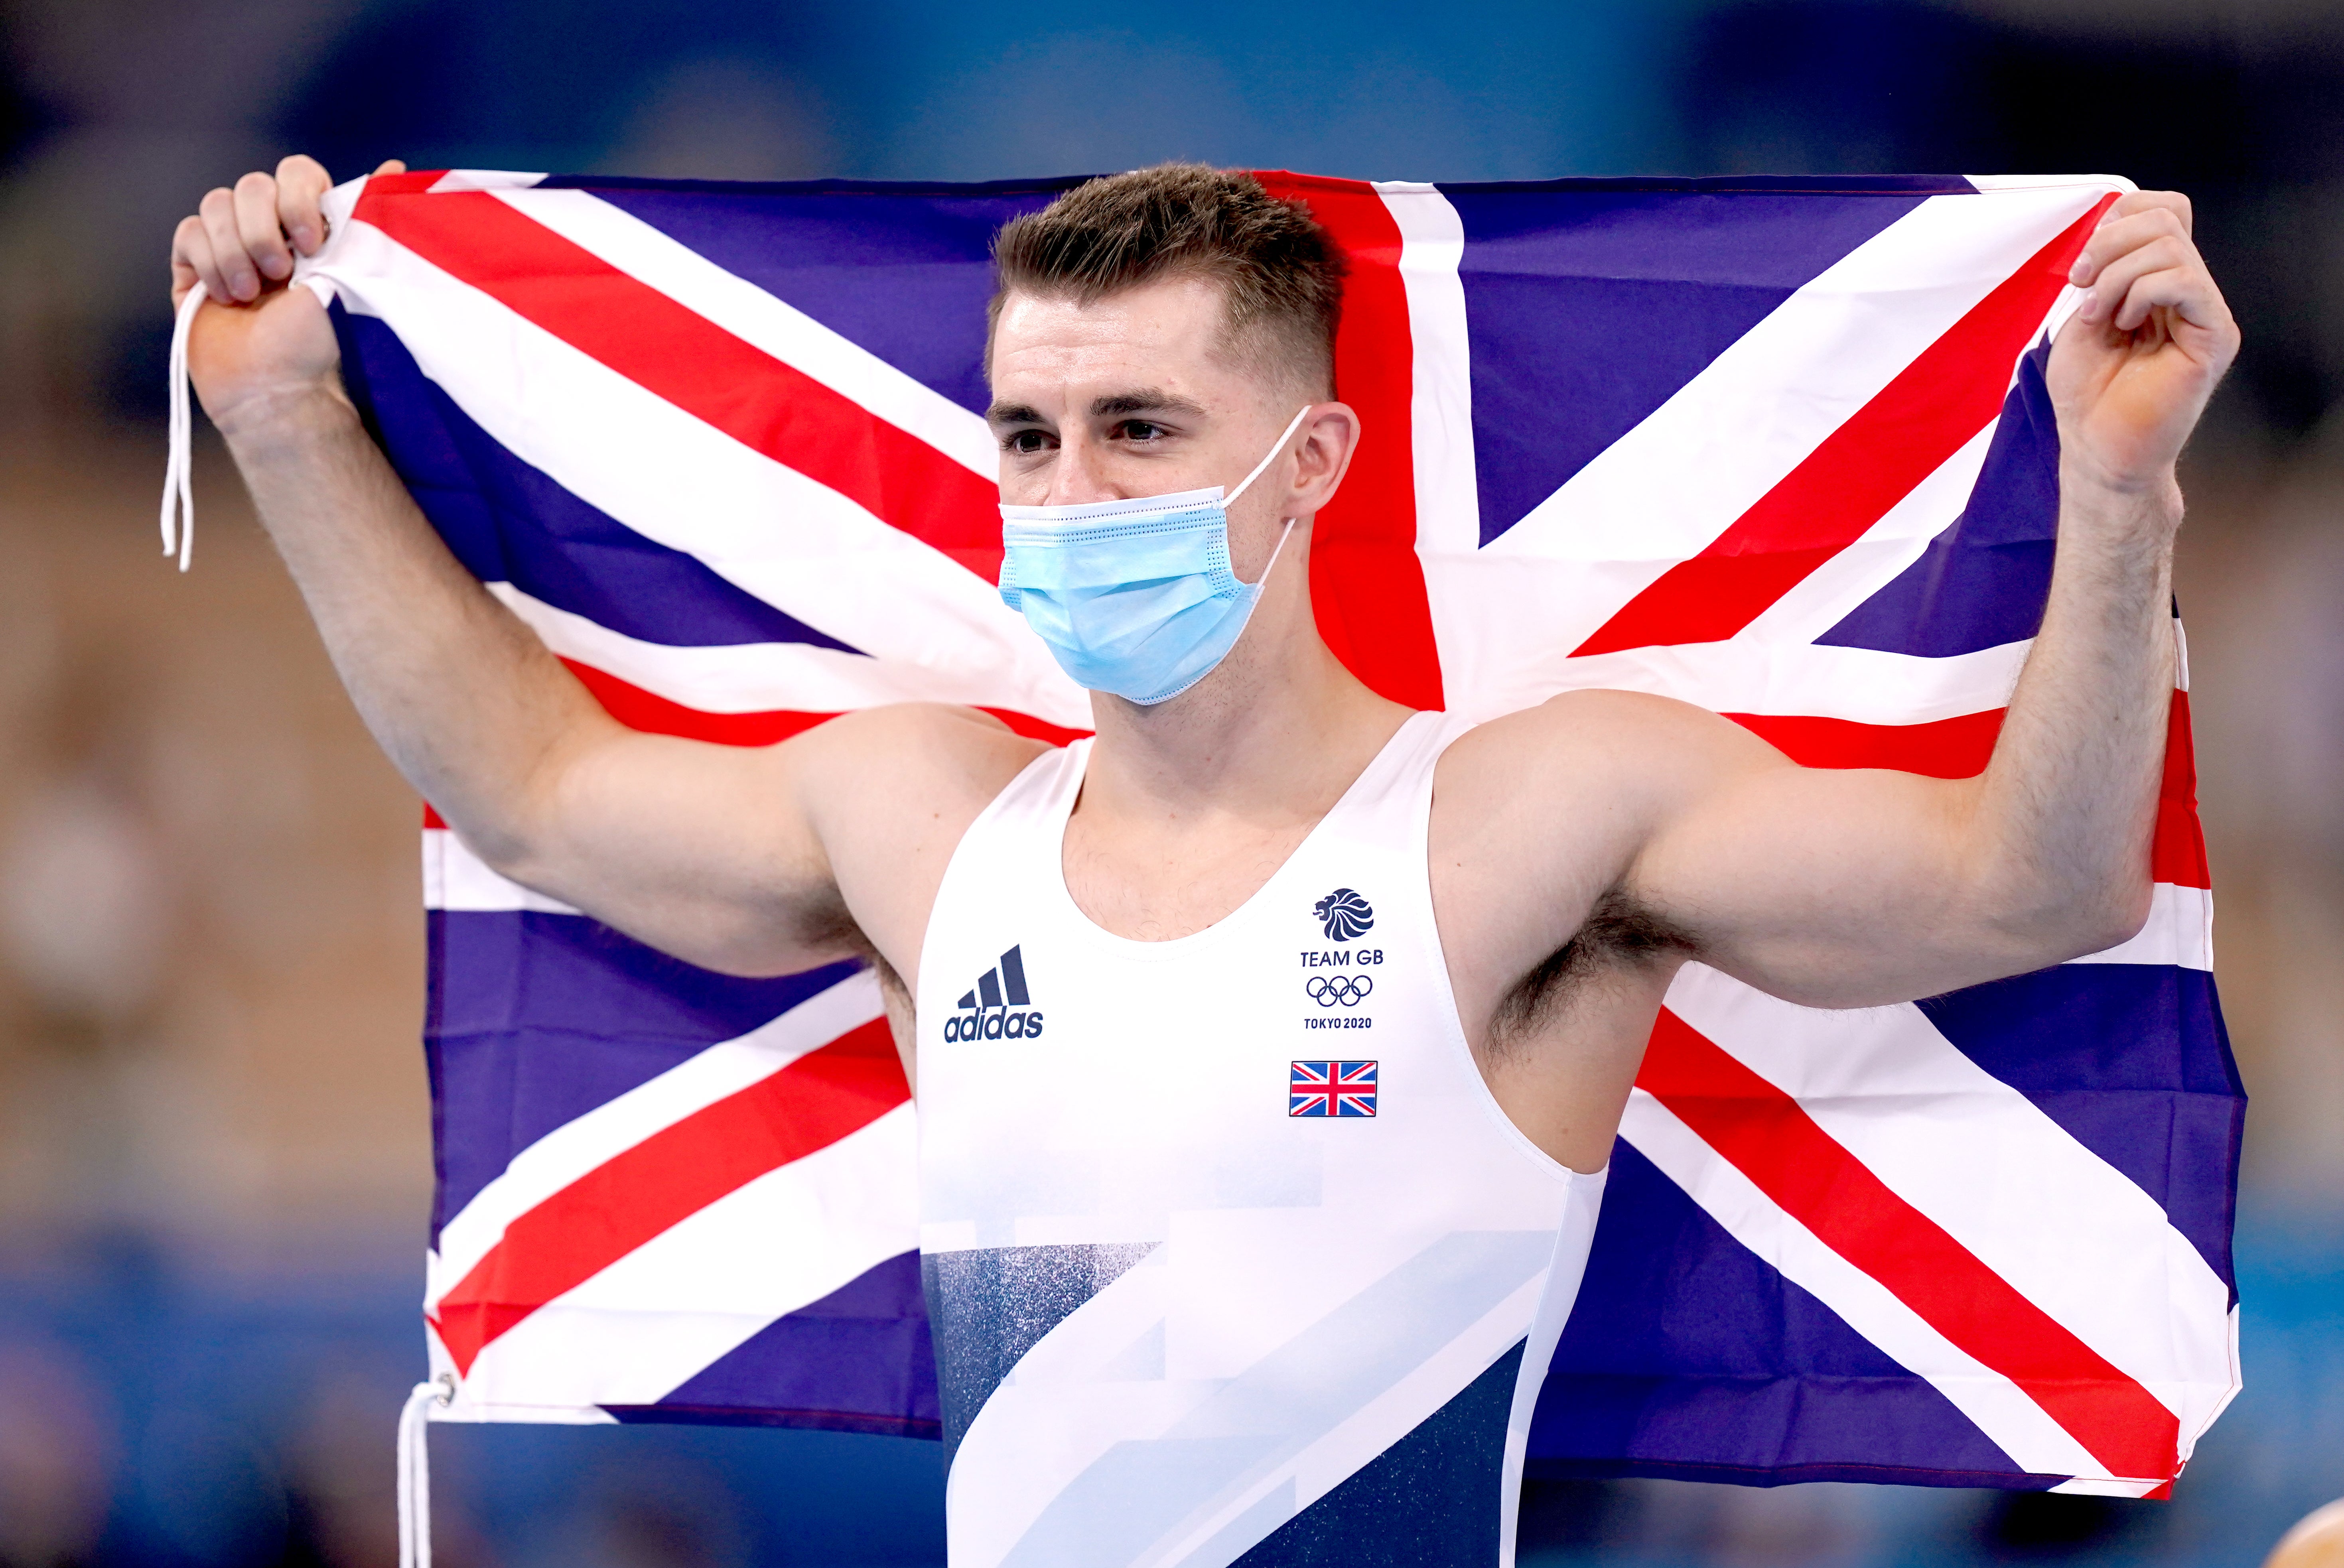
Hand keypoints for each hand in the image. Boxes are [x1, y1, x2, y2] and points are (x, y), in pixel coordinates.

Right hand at [168, 154, 405, 436]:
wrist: (279, 386)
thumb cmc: (321, 338)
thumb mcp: (355, 275)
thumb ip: (368, 221)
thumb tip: (394, 167)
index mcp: (309, 224)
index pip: (297, 170)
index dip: (299, 197)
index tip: (315, 243)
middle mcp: (269, 228)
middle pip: (252, 184)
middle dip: (265, 230)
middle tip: (282, 275)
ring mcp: (228, 243)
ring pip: (217, 203)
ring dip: (237, 251)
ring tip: (253, 295)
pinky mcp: (193, 263)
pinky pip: (189, 232)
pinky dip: (209, 263)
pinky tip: (227, 297)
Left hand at [2047, 190, 2239, 496]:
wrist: (2096, 446)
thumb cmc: (2087, 391)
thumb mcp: (2082, 314)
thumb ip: (2102, 268)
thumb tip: (2111, 226)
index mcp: (2160, 281)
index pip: (2164, 211)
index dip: (2121, 217)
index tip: (2082, 263)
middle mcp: (2190, 292)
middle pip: (2165, 220)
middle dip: (2109, 245)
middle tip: (2081, 286)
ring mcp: (2205, 312)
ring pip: (2170, 247)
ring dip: (2116, 276)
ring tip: (2098, 315)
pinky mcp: (2213, 336)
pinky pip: (2184, 281)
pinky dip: (2140, 292)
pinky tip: (2121, 324)